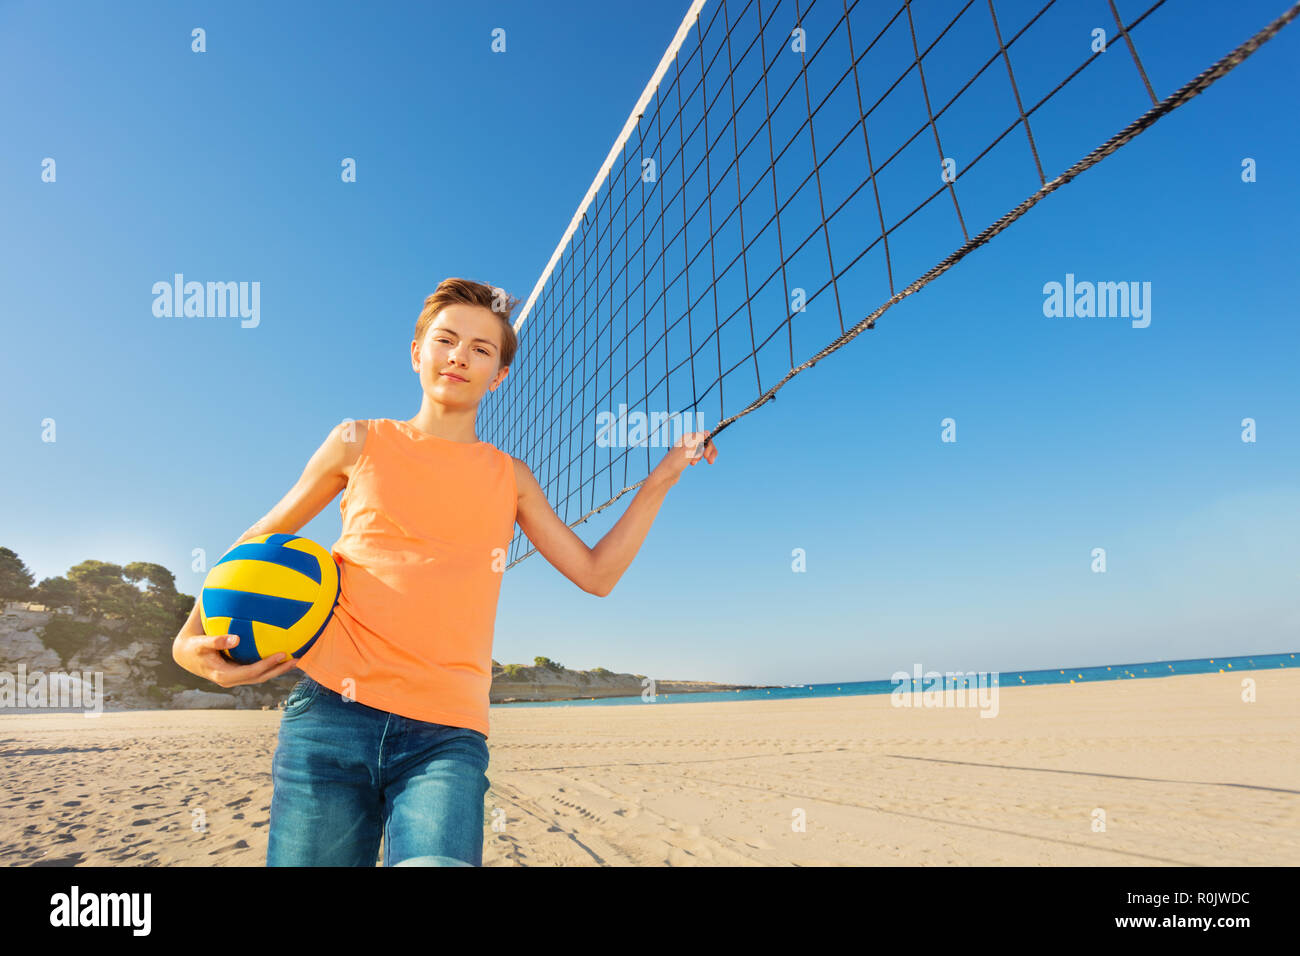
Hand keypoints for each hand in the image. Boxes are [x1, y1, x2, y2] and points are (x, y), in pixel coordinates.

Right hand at [172, 631, 299, 687]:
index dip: (267, 665)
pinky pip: (257, 671)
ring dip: (278, 669)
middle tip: (297, 659)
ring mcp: (236, 678)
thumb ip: (216, 641)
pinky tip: (282, 656)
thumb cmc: (193, 647)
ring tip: (296, 659)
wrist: (185, 655)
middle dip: (279, 670)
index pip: (251, 673)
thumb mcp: (201, 644)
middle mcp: (232, 680)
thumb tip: (235, 639)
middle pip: (260, 678)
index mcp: (223, 676)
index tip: (282, 654)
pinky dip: (270, 666)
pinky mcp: (238, 673)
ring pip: (261, 677)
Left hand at [652, 431, 717, 483]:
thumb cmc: (674, 463)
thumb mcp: (688, 451)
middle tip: (709, 462)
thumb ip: (698, 441)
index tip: (706, 456)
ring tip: (695, 463)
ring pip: (701, 449)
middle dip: (708, 452)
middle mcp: (687, 441)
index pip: (705, 437)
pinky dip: (697, 459)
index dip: (709, 446)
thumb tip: (707, 432)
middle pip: (705, 443)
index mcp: (687, 437)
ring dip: (702, 456)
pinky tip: (692, 464)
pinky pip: (697, 454)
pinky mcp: (687, 456)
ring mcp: (687, 448)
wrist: (665, 475)